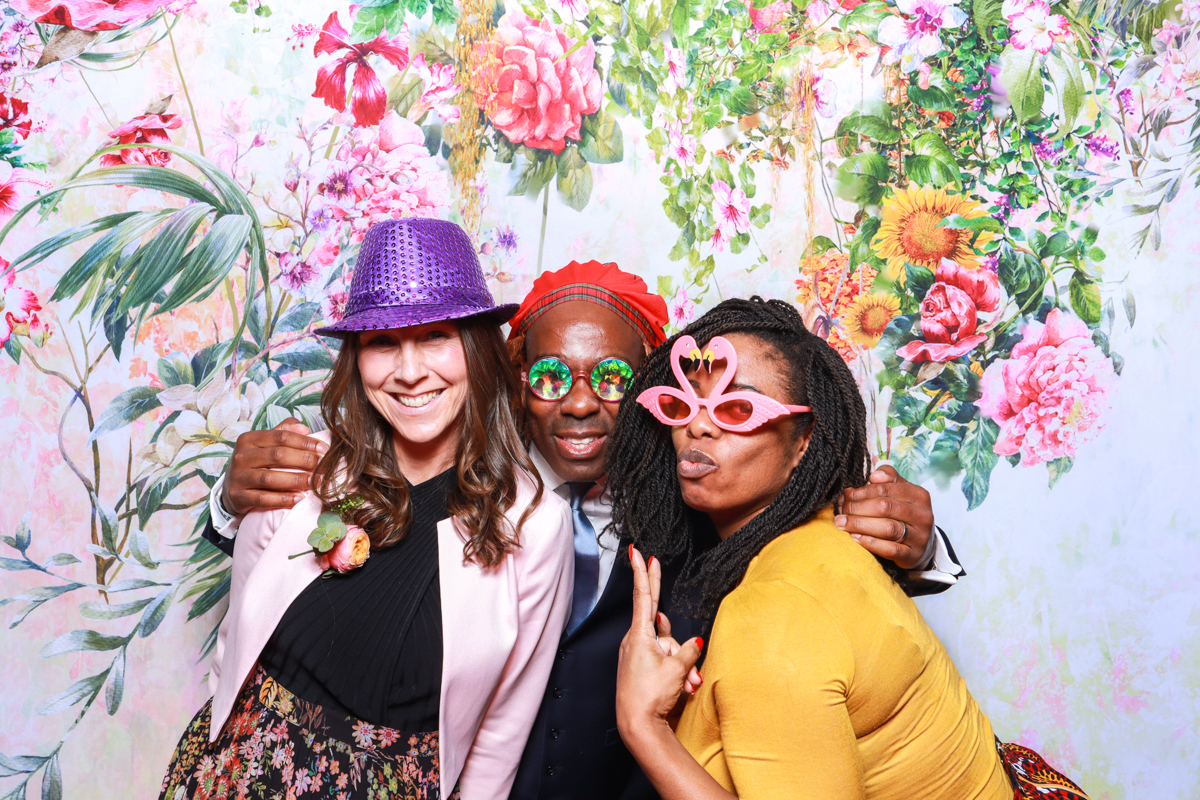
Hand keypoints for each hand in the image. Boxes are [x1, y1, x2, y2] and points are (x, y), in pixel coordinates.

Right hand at [222, 418, 328, 514]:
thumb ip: (283, 431)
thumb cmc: (254, 462)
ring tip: (316, 482)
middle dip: (305, 460)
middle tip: (324, 467)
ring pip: (271, 478)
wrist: (231, 488)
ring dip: (297, 480)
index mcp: (249, 439)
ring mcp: (238, 477)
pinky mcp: (238, 497)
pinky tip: (299, 498)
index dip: (305, 442)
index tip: (325, 449)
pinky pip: (263, 499)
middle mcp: (241, 456)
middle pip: (278, 455)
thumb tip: (304, 427)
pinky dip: (283, 499)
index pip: (281, 437)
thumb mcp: (264, 444)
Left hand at [617, 547, 703, 740]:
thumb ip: (687, 651)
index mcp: (639, 636)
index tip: (636, 553)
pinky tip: (684, 685)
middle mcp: (636, 641)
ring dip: (683, 662)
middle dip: (657, 591)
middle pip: (659, 619)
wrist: (638, 725)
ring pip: (668, 646)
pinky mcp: (642, 667)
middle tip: (651, 559)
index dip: (643, 574)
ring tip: (688, 683)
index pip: (643, 597)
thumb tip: (694, 642)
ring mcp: (638, 655)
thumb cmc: (652, 695)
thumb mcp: (676, 669)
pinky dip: (677, 668)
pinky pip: (664, 659)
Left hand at [835, 465, 934, 570]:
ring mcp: (919, 536)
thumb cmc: (905, 513)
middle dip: (858, 508)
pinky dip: (870, 543)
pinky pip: (890, 549)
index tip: (846, 495)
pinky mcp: (913, 555)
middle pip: (885, 507)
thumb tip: (874, 475)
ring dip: (860, 525)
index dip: (862, 492)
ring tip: (842, 523)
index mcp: (919, 495)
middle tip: (840, 510)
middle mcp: (922, 515)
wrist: (922, 543)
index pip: (886, 489)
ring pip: (888, 528)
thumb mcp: (901, 491)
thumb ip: (888, 478)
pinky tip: (855, 538)